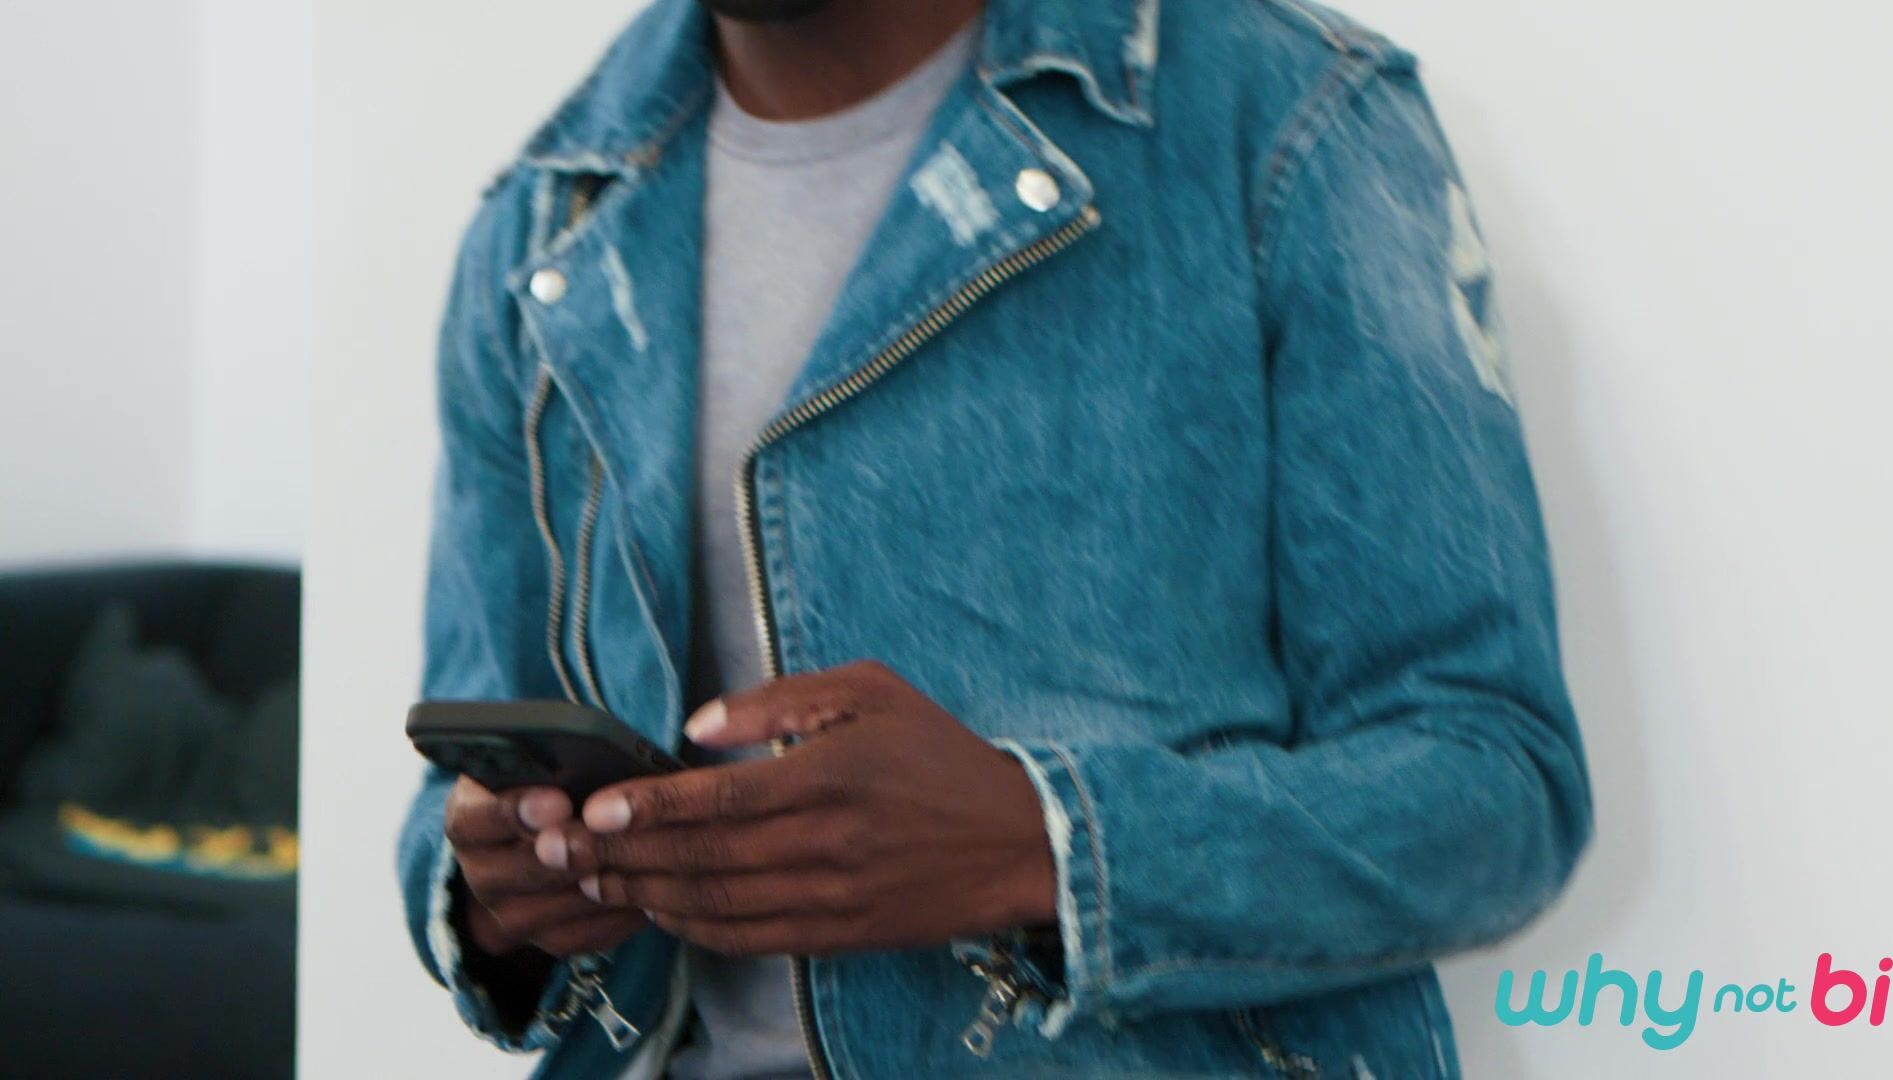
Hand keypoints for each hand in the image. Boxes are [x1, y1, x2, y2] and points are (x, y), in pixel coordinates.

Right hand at [444, 776, 648, 956]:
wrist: (524, 850)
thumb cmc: (539, 789)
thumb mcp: (526, 767)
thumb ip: (542, 762)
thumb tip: (581, 752)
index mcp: (467, 821)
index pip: (478, 819)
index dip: (518, 811)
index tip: (558, 801)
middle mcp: (478, 873)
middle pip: (523, 869)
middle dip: (572, 849)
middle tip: (610, 832)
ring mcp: (508, 915)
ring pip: (560, 906)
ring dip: (602, 880)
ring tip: (643, 854)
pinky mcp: (546, 941)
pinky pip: (586, 933)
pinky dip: (618, 911)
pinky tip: (648, 887)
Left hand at [535, 661, 1055, 956]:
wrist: (1017, 841)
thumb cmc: (938, 754)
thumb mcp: (870, 691)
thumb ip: (778, 700)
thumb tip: (696, 729)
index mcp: (829, 775)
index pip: (717, 798)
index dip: (647, 807)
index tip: (594, 809)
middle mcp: (824, 843)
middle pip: (701, 856)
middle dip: (623, 855)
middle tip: (564, 850)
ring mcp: (831, 897)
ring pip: (715, 905)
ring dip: (646, 895)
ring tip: (596, 880)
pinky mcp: (839, 935)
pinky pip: (749, 939)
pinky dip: (695, 928)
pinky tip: (662, 909)